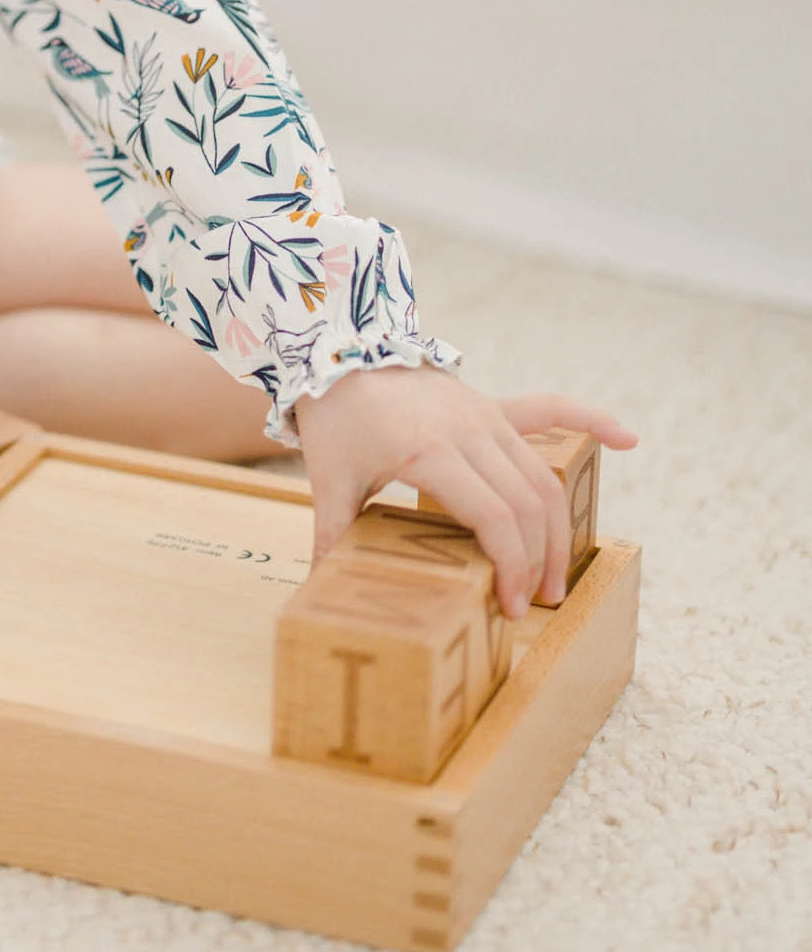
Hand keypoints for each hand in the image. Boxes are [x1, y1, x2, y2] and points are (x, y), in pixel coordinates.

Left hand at [294, 369, 637, 617]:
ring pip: (540, 475)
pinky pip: (548, 410)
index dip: (511, 566)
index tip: (511, 606)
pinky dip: (590, 420)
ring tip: (555, 574)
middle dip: (539, 560)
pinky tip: (627, 439)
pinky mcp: (490, 405)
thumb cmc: (335, 414)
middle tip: (536, 602)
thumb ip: (334, 532)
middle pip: (526, 503)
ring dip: (557, 527)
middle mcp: (468, 430)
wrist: (337, 345)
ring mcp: (484, 414)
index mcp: (429, 451)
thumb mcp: (328, 477)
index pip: (492, 516)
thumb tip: (324, 584)